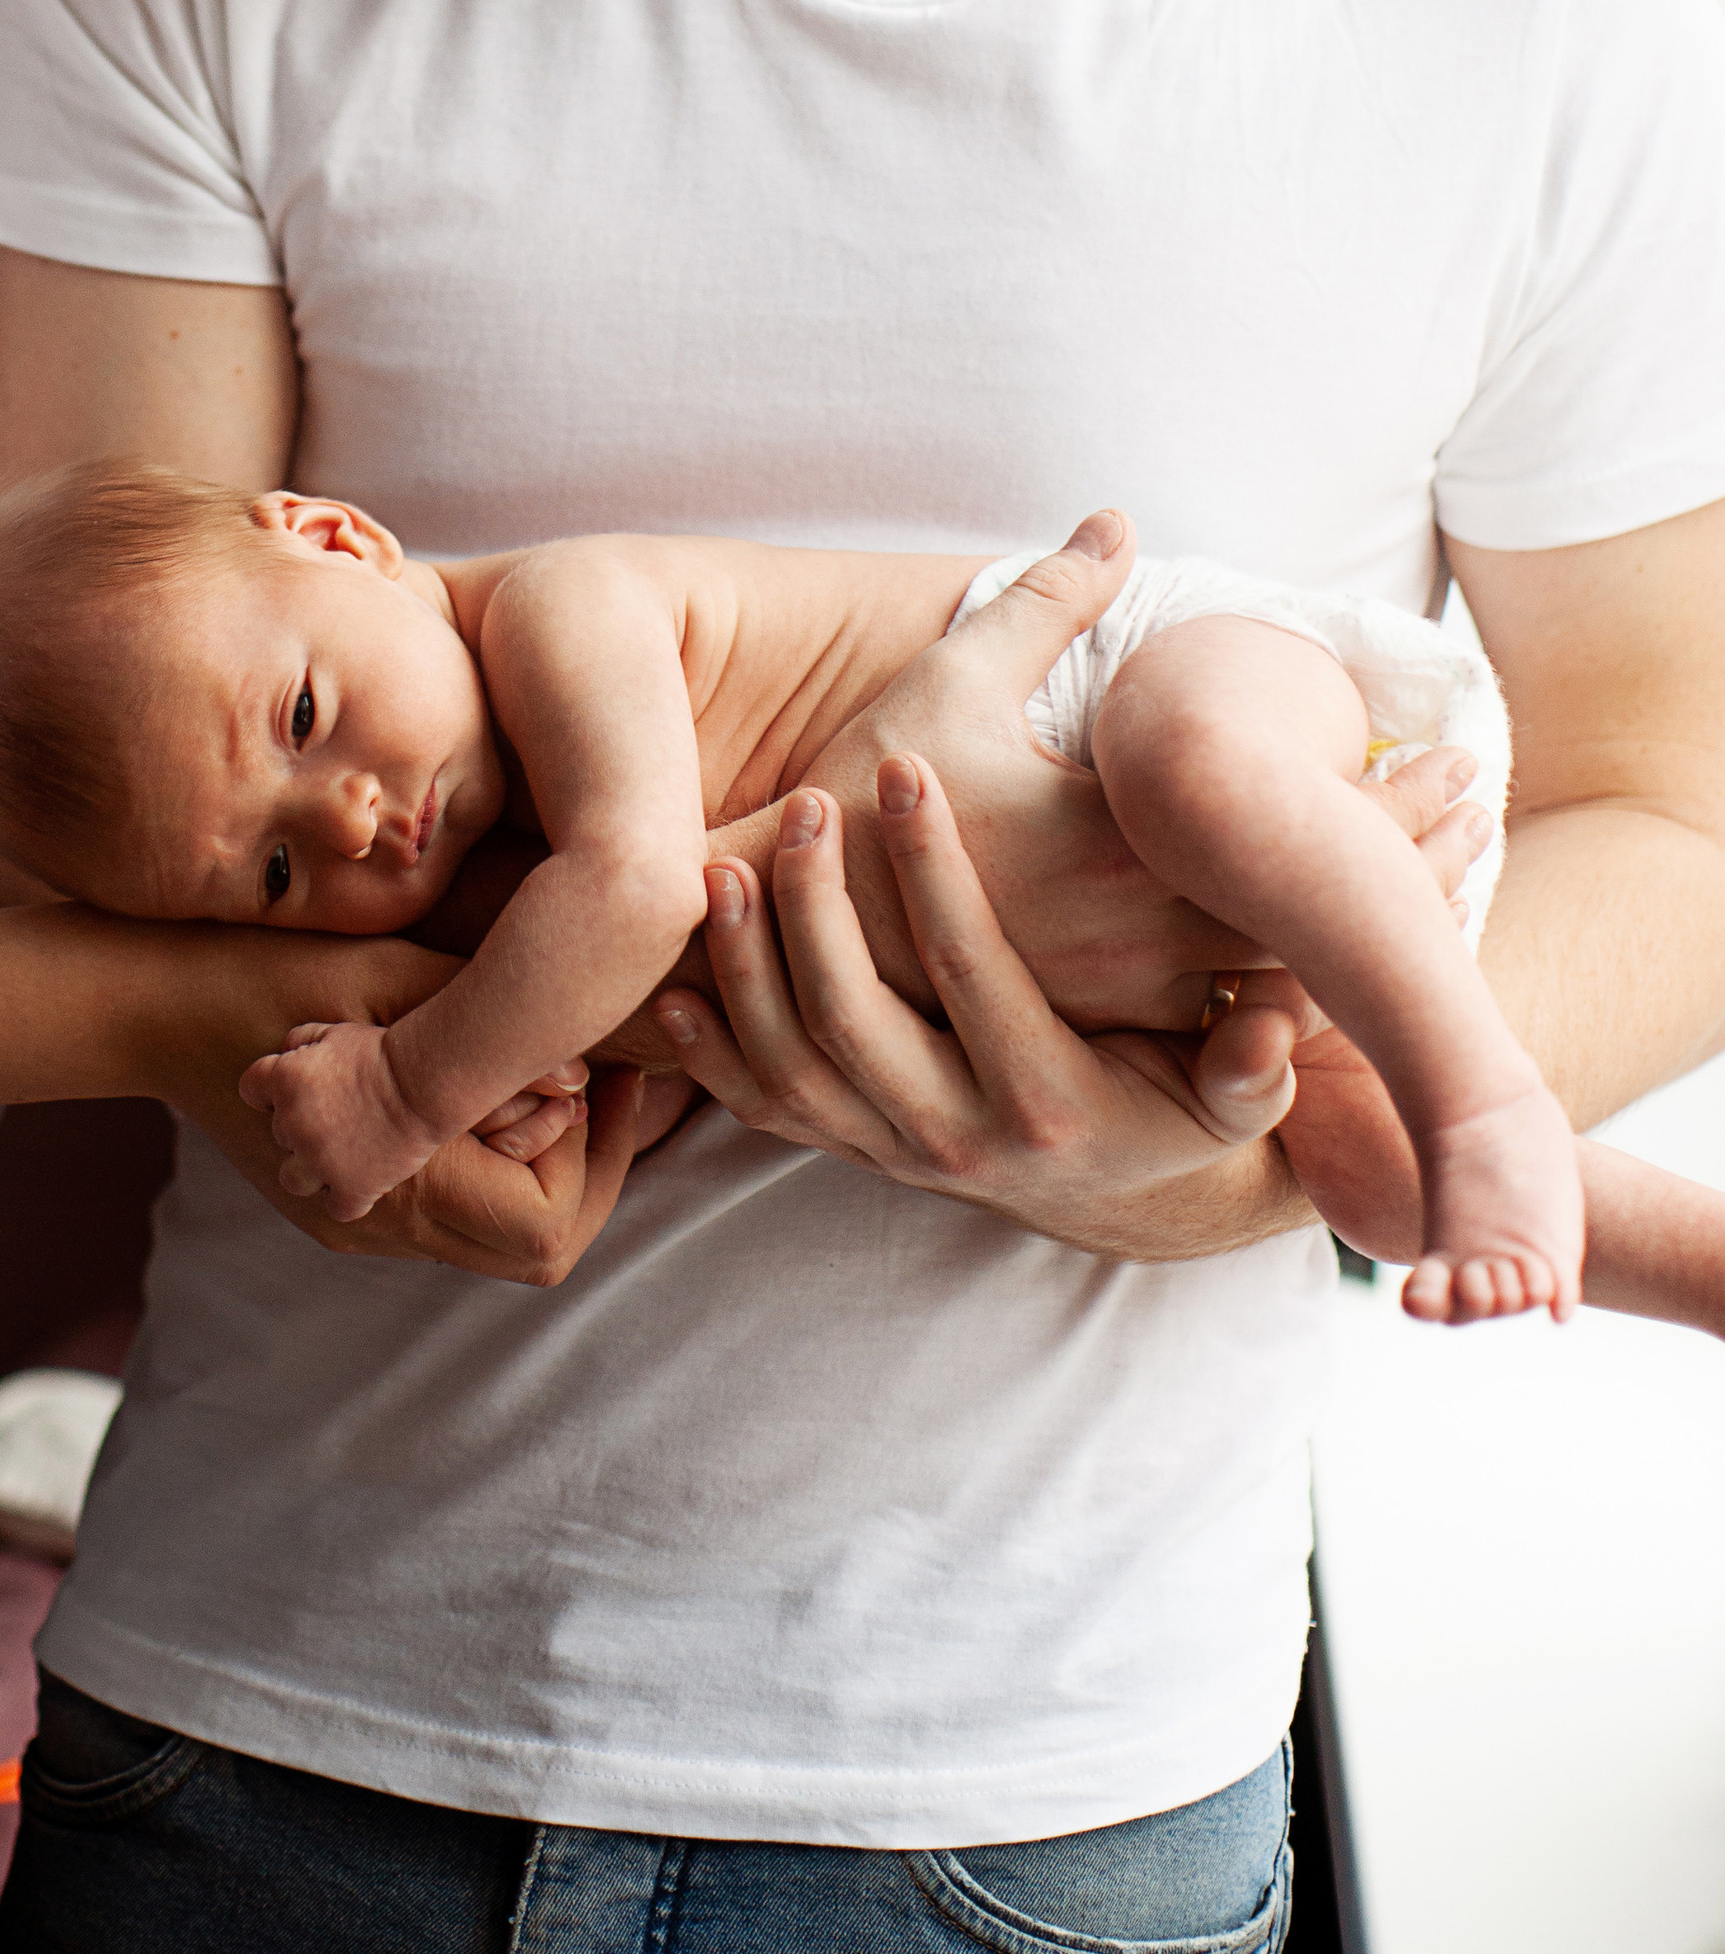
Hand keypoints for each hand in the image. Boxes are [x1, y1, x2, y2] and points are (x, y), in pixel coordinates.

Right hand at [168, 927, 642, 1284]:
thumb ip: (475, 1027)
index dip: (594, 1160)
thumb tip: (582, 1076)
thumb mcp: (376, 976)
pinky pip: (448, 1203)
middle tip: (592, 1070)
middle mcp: (378, 1224)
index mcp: (390, 1183)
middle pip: (533, 1248)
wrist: (147, 1001)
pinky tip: (483, 1073)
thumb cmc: (260, 971)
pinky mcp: (345, 1199)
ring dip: (537, 1158)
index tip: (601, 1072)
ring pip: (495, 1231)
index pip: (543, 1231)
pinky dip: (487, 1152)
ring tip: (543, 1062)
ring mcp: (358, 1219)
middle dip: (581, 1164)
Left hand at [239, 1018, 441, 1219]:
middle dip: (302, 1126)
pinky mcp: (352, 1190)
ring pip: (293, 1180)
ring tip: (337, 1157)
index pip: (252, 1090)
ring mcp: (320, 1162)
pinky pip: (335, 1207)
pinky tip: (363, 1180)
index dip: (271, 1090)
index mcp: (284, 1081)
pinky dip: (347, 1197)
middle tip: (337, 1116)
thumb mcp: (335, 1032)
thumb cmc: (382, 1053)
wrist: (423, 1083)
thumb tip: (284, 1053)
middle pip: (280, 1134)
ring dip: (309, 1169)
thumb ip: (299, 1041)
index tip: (297, 1090)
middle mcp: (294, 1125)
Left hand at [654, 766, 1314, 1250]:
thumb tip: (1276, 1023)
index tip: (900, 770)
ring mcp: (887, 1151)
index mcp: (1046, 1100)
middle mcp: (955, 1141)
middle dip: (816, 903)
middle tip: (804, 801)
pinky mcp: (844, 1147)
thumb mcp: (1227, 1096)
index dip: (930, 867)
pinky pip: (756, 1104)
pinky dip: (709, 1051)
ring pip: (787, 1062)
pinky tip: (677, 978)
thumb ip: (1253, 1061)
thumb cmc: (1170, 1096)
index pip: (971, 970)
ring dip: (745, 964)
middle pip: (853, 1016)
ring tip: (720, 867)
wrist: (1107, 1183)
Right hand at [703, 515, 1485, 1030]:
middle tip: (1479, 806)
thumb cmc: (871, 787)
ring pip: (1282, 982)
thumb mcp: (954, 677)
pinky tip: (1341, 963)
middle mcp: (1127, 938)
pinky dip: (1296, 994)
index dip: (1388, 801)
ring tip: (1447, 884)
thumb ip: (1046, 600)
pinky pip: (1224, 1030)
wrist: (794, 913)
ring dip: (1367, 935)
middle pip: (1313, 916)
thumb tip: (1115, 517)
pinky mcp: (1093, 1035)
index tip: (1455, 757)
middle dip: (1411, 865)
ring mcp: (1114, 999)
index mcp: (1111, 844)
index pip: (1292, 833)